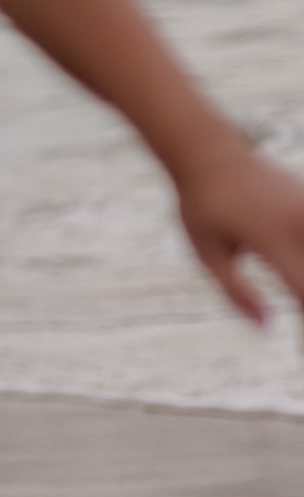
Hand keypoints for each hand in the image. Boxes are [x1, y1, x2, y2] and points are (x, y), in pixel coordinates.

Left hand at [173, 134, 303, 331]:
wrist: (208, 151)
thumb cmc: (201, 207)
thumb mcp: (207, 254)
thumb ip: (236, 293)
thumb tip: (268, 326)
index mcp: (270, 240)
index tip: (303, 345)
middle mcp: (297, 222)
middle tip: (297, 310)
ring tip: (292, 282)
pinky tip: (295, 265)